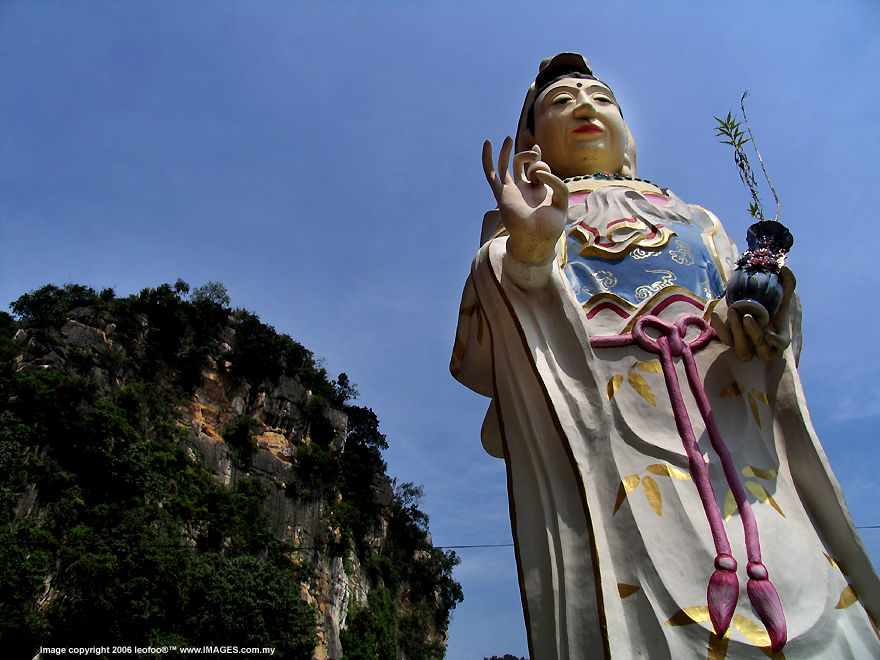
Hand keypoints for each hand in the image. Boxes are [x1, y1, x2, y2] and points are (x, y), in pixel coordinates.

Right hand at [482, 136, 568, 262]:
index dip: (537, 156)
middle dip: (529, 155)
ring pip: (504, 166)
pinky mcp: (501, 194)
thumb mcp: (562, 200)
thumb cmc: (551, 225)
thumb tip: (539, 171)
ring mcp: (511, 191)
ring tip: (508, 138)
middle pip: (521, 163)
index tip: (538, 150)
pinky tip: (488, 143)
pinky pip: (491, 174)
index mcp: (538, 190)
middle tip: (536, 156)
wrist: (537, 240)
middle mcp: (523, 189)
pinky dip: (488, 159)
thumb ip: (557, 183)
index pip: (535, 167)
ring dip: (506, 151)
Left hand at [711, 267, 795, 361]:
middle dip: (754, 333)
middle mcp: (763, 344)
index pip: (782, 344)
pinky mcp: (732, 339)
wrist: (752, 304)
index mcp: (779, 335)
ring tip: (734, 310)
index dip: (777, 342)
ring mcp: (747, 343)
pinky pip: (725, 339)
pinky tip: (717, 314)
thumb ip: (787, 282)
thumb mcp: (780, 293)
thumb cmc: (771, 301)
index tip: (770, 334)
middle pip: (760, 349)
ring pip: (742, 349)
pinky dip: (720, 328)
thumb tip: (784, 268)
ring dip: (738, 332)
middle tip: (747, 316)